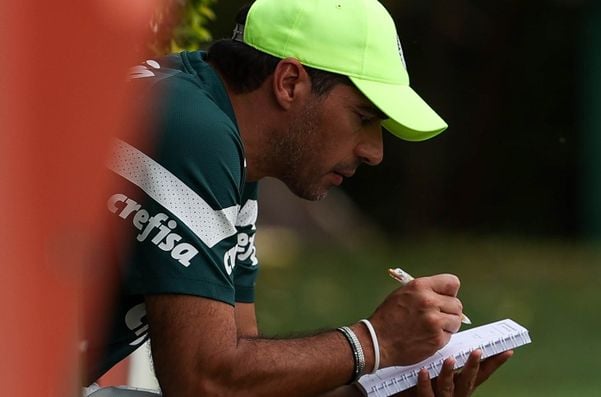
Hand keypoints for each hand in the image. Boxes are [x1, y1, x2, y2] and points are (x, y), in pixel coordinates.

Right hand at [369, 274, 463, 365]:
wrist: (378, 341)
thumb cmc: (388, 318)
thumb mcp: (403, 293)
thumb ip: (425, 291)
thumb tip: (445, 294)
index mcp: (420, 287)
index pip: (452, 283)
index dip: (449, 292)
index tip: (446, 298)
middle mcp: (429, 302)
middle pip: (457, 304)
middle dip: (449, 311)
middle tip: (437, 316)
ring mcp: (434, 321)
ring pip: (456, 320)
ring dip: (447, 325)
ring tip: (431, 327)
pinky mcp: (436, 339)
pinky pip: (449, 335)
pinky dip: (441, 337)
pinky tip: (427, 336)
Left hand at [399, 350, 513, 396]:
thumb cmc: (427, 384)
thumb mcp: (442, 372)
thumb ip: (449, 358)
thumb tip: (453, 332)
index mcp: (462, 385)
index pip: (482, 374)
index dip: (494, 363)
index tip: (507, 350)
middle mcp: (456, 394)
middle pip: (468, 381)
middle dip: (474, 366)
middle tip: (478, 351)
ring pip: (448, 388)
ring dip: (449, 373)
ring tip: (450, 360)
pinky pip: (426, 394)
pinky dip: (425, 382)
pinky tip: (423, 371)